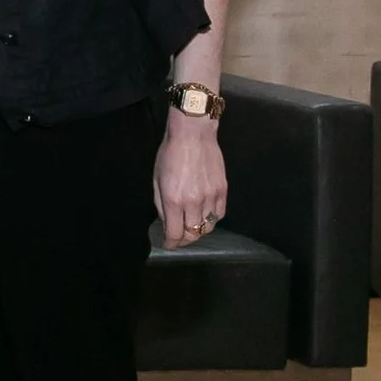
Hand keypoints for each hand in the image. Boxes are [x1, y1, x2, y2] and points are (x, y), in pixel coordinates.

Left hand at [154, 113, 228, 250]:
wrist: (193, 135)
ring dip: (198, 231)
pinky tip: (204, 216)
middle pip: (193, 233)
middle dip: (184, 240)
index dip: (171, 243)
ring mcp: (211, 197)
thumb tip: (166, 223)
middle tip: (178, 239)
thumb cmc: (169, 155)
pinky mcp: (223, 190)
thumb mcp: (157, 180)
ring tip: (191, 228)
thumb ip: (161, 205)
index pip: (175, 233)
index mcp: (174, 200)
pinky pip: (219, 214)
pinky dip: (212, 219)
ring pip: (208, 226)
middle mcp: (194, 202)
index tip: (168, 245)